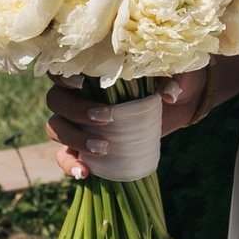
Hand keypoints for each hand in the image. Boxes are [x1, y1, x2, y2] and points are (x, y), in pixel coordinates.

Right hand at [45, 71, 206, 179]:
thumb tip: (168, 94)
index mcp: (96, 68)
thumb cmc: (174, 76)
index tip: (79, 83)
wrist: (181, 100)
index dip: (63, 75)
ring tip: (105, 148)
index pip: (64, 66)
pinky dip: (70, 164)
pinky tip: (85, 173)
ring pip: (57, 127)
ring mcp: (80, 119)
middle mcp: (80, 92)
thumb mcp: (177, 72)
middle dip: (76, 111)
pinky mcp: (87, 143)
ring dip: (75, 138)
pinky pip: (66, 155)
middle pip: (57, 99)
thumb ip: (172, 77)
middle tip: (106, 118)